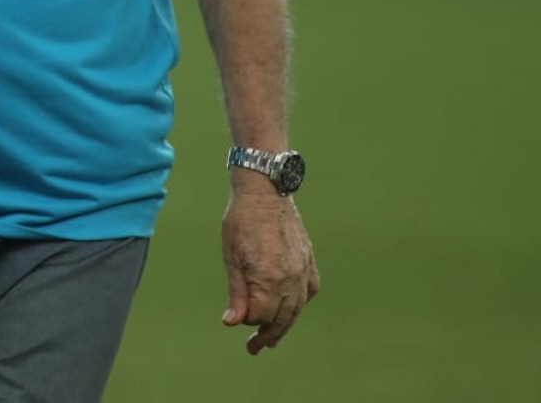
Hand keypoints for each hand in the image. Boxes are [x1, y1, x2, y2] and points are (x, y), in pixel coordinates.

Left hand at [221, 185, 319, 353]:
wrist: (266, 192)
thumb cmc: (241, 222)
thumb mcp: (231, 257)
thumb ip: (237, 293)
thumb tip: (233, 322)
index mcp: (269, 278)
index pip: (261, 316)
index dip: (248, 320)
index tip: (236, 319)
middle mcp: (291, 279)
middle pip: (282, 318)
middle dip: (267, 335)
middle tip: (255, 349)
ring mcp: (303, 271)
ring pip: (296, 309)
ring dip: (284, 325)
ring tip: (272, 339)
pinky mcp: (309, 262)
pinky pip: (308, 292)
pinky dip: (298, 304)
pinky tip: (290, 309)